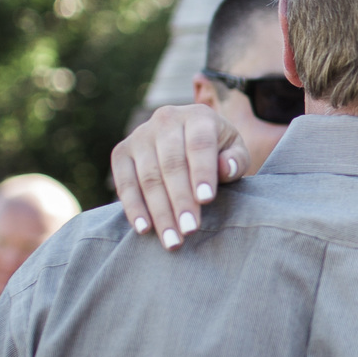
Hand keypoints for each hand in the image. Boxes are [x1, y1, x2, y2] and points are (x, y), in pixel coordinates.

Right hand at [110, 103, 245, 249]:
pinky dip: (133, 207)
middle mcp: (166, 120)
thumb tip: (225, 168)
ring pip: (148, 177)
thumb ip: (235, 160)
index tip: (207, 201)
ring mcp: (140, 135)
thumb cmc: (218, 152)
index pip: (199, 145)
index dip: (202, 173)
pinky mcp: (122, 152)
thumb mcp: (234, 151)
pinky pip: (124, 182)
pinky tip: (144, 229)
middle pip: (172, 164)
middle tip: (190, 230)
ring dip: (159, 211)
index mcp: (198, 116)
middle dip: (181, 200)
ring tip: (172, 240)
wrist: (188, 140)